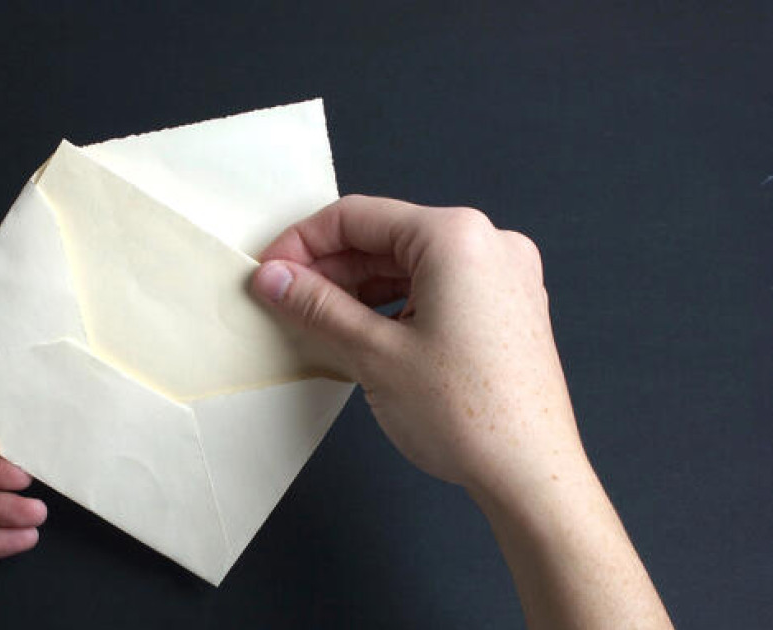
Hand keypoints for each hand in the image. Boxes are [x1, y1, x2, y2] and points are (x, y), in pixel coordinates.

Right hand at [252, 196, 671, 628]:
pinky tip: (359, 333)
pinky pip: (436, 289)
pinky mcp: (505, 309)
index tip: (269, 272)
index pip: (358, 217)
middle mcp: (488, 244)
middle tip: (283, 299)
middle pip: (385, 238)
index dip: (302, 243)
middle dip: (329, 268)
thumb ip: (316, 306)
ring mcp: (503, 277)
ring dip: (358, 289)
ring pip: (409, 266)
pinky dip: (393, 305)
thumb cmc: (467, 415)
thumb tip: (273, 279)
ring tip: (314, 320)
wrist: (530, 475)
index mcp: (456, 237)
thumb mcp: (372, 352)